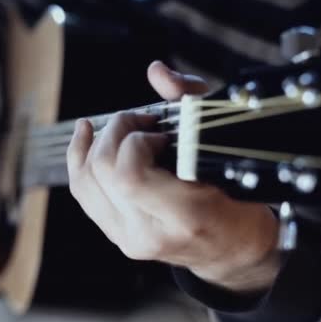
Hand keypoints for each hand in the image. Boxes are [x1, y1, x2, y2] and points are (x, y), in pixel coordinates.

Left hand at [67, 61, 280, 291]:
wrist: (233, 249)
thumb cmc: (240, 199)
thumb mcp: (227, 150)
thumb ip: (191, 105)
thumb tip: (156, 72)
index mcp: (185, 217)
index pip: (129, 176)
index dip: (135, 141)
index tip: (159, 132)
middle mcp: (150, 234)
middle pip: (101, 174)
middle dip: (115, 133)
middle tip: (140, 122)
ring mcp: (128, 238)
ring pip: (84, 182)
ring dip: (95, 143)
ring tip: (119, 127)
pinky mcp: (116, 235)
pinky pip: (83, 193)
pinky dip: (80, 159)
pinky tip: (87, 135)